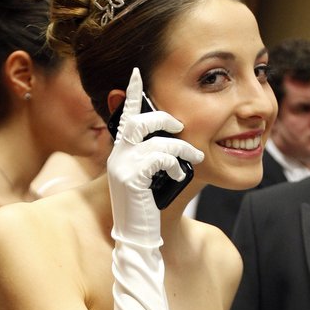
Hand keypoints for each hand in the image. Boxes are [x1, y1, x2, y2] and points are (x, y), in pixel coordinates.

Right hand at [107, 67, 202, 245]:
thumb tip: (180, 139)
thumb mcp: (153, 177)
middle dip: (164, 119)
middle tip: (182, 128)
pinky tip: (178, 176)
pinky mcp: (129, 179)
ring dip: (180, 147)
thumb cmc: (150, 208)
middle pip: (138, 121)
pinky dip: (174, 164)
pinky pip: (158, 158)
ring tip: (193, 157)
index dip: (131, 94)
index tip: (137, 73)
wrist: (137, 237)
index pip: (124, 116)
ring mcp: (120, 167)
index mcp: (121, 152)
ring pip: (155, 140)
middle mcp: (116, 156)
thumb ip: (159, 157)